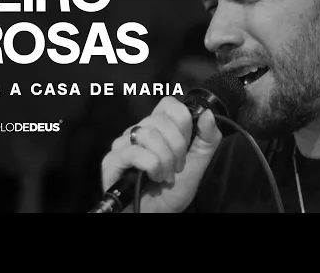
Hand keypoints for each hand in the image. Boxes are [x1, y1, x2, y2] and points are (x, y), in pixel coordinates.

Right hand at [101, 97, 222, 213]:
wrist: (156, 216)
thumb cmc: (172, 191)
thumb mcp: (198, 163)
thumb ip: (208, 138)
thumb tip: (207, 113)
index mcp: (157, 127)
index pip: (168, 103)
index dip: (182, 122)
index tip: (187, 144)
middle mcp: (138, 130)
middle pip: (160, 120)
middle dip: (177, 146)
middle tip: (178, 167)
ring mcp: (122, 144)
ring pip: (148, 134)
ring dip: (164, 158)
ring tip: (166, 175)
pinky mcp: (111, 160)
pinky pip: (134, 152)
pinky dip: (151, 165)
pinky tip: (154, 178)